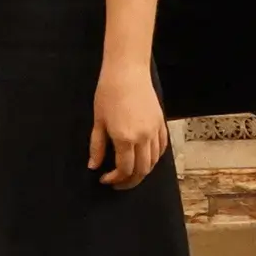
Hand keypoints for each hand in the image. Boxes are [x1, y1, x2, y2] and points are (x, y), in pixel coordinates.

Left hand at [89, 62, 168, 189]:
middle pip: (142, 170)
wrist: (127, 72)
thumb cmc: (108, 94)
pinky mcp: (161, 124)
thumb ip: (97, 146)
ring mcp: (155, 131)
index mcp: (125, 138)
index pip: (124, 169)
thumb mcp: (98, 121)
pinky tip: (145, 159)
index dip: (115, 179)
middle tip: (118, 183)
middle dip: (130, 181)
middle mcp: (143, 138)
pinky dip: (154, 158)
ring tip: (130, 172)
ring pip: (154, 161)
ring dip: (143, 171)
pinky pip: (162, 148)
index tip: (105, 179)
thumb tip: (93, 166)